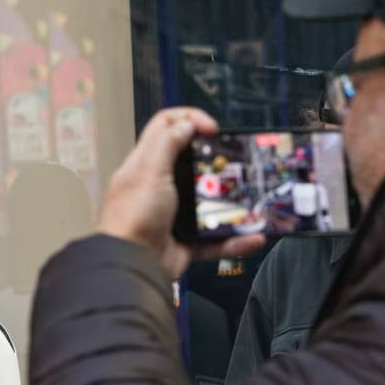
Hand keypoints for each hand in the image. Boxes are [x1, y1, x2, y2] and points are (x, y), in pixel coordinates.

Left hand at [97, 106, 264, 276]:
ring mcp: (173, 215)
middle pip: (192, 163)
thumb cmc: (132, 217)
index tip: (211, 129)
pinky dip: (234, 240)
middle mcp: (159, 187)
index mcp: (145, 166)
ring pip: (208, 202)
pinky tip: (252, 237)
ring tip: (250, 195)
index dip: (189, 120)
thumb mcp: (148, 172)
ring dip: (232, 202)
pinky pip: (215, 239)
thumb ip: (166, 144)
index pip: (165, 128)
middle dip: (216, 161)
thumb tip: (185, 124)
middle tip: (234, 162)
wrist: (131, 265)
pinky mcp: (185, 241)